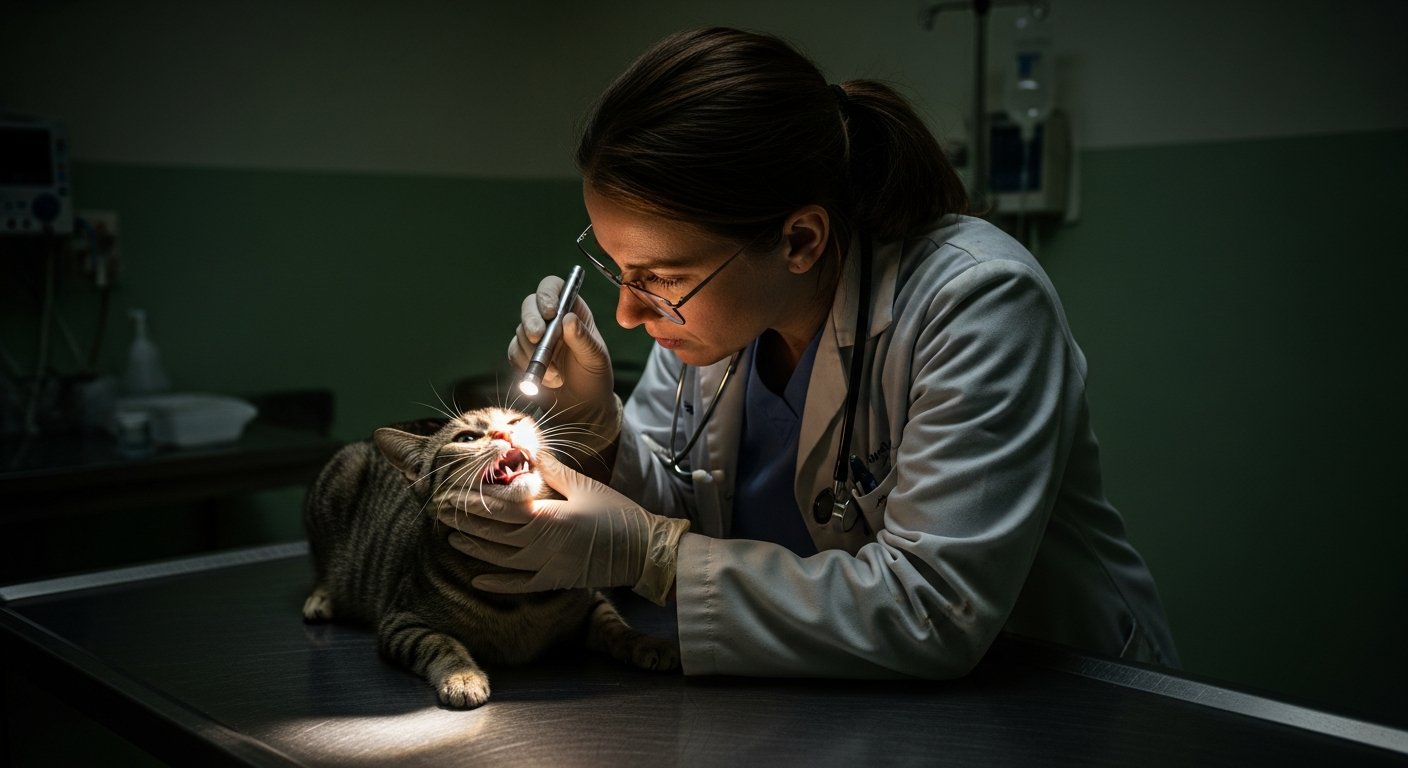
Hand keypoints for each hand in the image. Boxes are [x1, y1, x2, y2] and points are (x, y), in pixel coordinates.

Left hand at [438, 453, 689, 605]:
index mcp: (549, 517)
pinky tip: (478, 580)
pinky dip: (499, 584)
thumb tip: (525, 447)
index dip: (473, 501)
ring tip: (452, 538)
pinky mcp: (556, 581)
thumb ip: (551, 469)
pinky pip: (521, 585)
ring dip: (475, 548)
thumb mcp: (584, 485)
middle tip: (439, 512)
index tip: (450, 493)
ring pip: (501, 558)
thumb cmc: (616, 514)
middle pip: (494, 532)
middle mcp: (543, 544)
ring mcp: (548, 566)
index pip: (501, 508)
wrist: (643, 550)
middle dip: (464, 522)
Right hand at [509, 275, 616, 423]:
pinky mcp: (522, 353)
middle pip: (530, 305)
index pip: (553, 287)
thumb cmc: (594, 375)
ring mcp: (535, 335)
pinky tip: (546, 380)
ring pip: (520, 331)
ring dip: (534, 353)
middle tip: (538, 338)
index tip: (550, 312)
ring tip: (555, 374)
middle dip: (531, 320)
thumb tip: (568, 319)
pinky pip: (513, 352)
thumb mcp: (595, 357)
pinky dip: (525, 366)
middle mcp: (551, 318)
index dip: (547, 294)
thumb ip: (583, 339)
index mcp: (572, 310)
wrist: (582, 404)